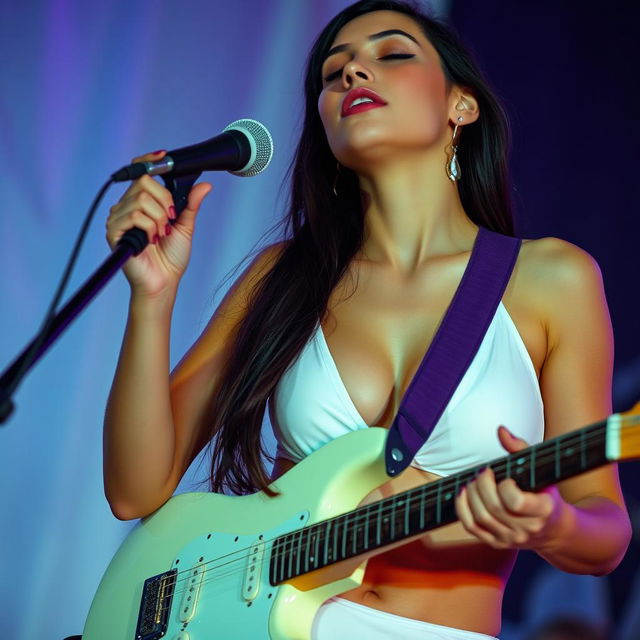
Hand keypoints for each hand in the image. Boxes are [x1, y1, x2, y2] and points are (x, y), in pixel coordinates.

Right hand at [106, 150, 211, 297]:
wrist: (163, 282)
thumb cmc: (171, 258)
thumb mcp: (185, 226)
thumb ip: (191, 205)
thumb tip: (205, 185)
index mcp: (142, 202)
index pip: (140, 171)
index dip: (150, 160)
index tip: (164, 156)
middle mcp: (126, 206)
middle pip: (143, 181)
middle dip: (164, 200)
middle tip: (170, 220)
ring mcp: (118, 219)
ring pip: (140, 200)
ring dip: (158, 219)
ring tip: (161, 235)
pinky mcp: (114, 232)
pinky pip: (133, 216)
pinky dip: (149, 227)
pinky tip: (151, 240)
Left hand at [455, 426, 568, 550]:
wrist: (554, 530)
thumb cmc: (545, 493)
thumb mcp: (539, 469)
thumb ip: (520, 448)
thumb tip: (501, 431)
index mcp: (544, 511)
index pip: (515, 502)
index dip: (505, 487)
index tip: (506, 478)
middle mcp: (527, 529)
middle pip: (493, 508)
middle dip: (481, 485)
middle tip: (482, 472)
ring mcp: (511, 539)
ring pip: (481, 518)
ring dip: (470, 495)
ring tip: (474, 481)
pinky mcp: (497, 543)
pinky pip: (472, 528)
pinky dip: (462, 509)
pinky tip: (463, 494)